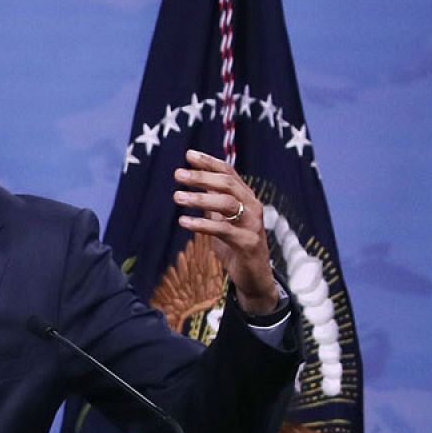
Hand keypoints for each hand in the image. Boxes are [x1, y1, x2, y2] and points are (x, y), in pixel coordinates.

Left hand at [172, 149, 278, 314]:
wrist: (254, 277)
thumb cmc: (235, 247)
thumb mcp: (222, 221)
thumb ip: (212, 204)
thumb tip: (194, 185)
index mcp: (246, 198)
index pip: (229, 173)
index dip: (209, 162)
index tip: (189, 154)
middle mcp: (252, 207)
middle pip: (227, 184)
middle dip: (202, 177)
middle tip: (178, 174)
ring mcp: (253, 224)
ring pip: (226, 203)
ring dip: (200, 198)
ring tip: (177, 197)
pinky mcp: (248, 243)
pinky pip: (223, 230)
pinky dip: (202, 224)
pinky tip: (183, 222)